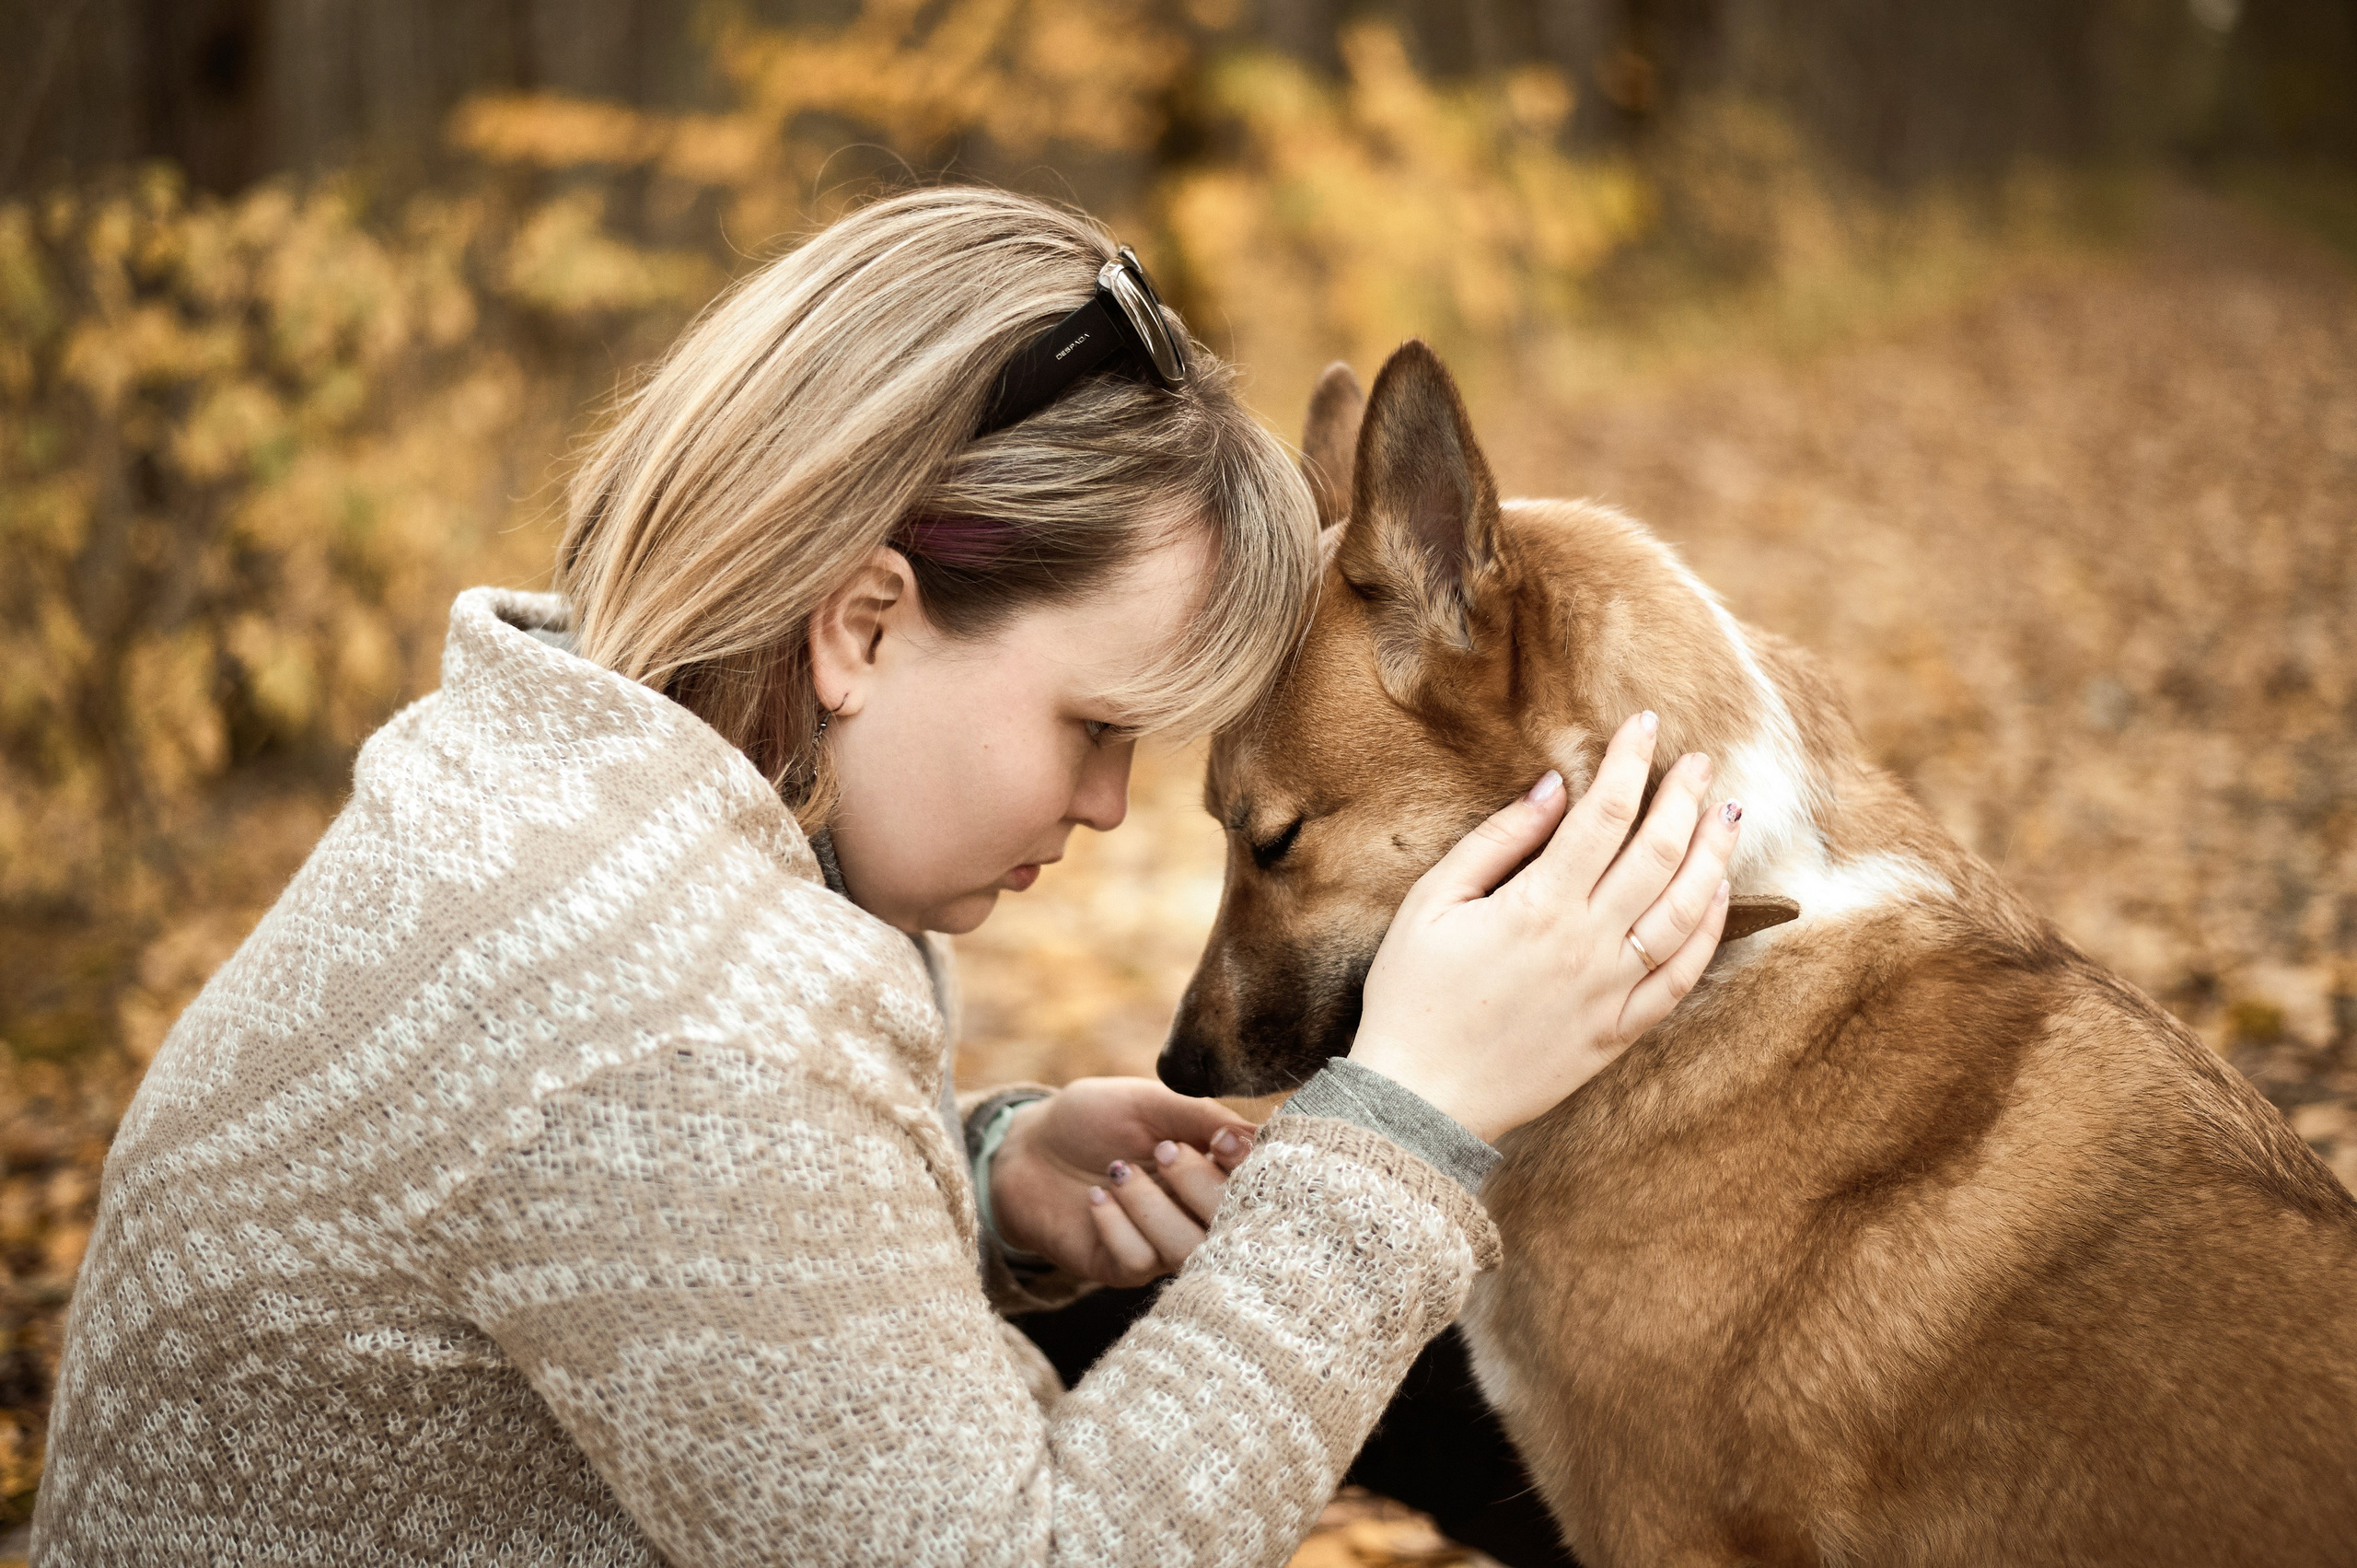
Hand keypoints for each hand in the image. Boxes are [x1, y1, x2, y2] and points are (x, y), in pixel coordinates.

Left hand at [990, 1077, 1256, 1287]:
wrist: (1027, 1148)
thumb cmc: (1092, 1119)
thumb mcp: (1147, 1103)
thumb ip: (1201, 1116)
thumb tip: (1257, 1134)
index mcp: (1212, 1170)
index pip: (1256, 1184)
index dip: (1247, 1169)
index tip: (1219, 1143)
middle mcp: (1195, 1213)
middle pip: (1231, 1225)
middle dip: (1199, 1185)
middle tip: (1162, 1150)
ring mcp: (1161, 1244)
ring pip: (1186, 1249)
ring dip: (1153, 1207)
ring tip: (1117, 1172)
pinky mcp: (1123, 1268)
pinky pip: (1139, 1261)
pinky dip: (1117, 1225)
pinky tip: (1096, 1199)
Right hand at [1350, 710, 1740, 1142]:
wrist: (1418, 1098)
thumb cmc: (1412, 995)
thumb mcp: (1431, 903)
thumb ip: (1497, 841)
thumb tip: (1552, 788)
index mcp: (1538, 905)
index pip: (1604, 814)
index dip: (1629, 761)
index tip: (1645, 724)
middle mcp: (1588, 944)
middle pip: (1657, 854)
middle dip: (1684, 797)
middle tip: (1700, 760)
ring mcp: (1611, 992)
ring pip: (1685, 912)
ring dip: (1713, 857)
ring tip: (1728, 814)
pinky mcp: (1617, 1033)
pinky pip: (1681, 979)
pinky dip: (1707, 933)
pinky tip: (1718, 897)